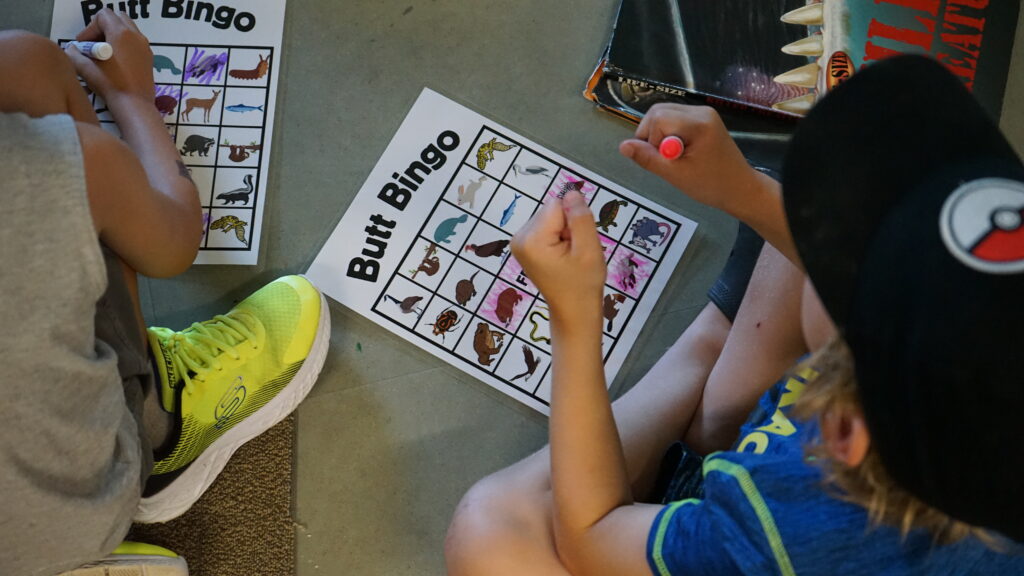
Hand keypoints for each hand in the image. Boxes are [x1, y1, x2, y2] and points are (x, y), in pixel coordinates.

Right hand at [65, 8, 154, 105]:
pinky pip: (135, 41)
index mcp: (121, 33)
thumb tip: (70, 49)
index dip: (90, 28)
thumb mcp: (85, 68)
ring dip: (113, 35)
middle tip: (92, 45)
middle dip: (102, 28)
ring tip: (102, 53)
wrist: (134, 104)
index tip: (83, 44)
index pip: (103, 15)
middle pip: (117, 17)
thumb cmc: (109, 84)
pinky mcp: (149, 57)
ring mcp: (145, 46)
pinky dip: (123, 44)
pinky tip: (115, 61)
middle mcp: (136, 36)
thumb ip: (74, 54)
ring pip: (128, 28)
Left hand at [511, 192, 605, 322]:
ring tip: (568, 257)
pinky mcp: (524, 245)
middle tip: (573, 254)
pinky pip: (547, 227)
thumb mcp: (589, 249)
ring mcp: (519, 241)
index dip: (574, 221)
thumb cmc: (583, 284)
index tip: (576, 245)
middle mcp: (519, 237)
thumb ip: (580, 218)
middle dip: (568, 227)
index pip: (558, 205)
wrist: (574, 310)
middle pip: (552, 210)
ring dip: (564, 233)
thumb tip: (572, 193)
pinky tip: (561, 257)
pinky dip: (558, 238)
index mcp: (531, 239)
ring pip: (551, 217)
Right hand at [619, 104, 768, 218]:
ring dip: (658, 134)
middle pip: (658, 112)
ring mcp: (703, 113)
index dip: (650, 139)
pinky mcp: (703, 119)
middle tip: (661, 159)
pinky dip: (668, 133)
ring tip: (670, 157)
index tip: (661, 161)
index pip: (658, 119)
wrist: (740, 189)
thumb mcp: (676, 175)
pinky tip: (677, 151)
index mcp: (698, 123)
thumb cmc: (711, 185)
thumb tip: (623, 146)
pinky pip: (674, 119)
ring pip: (664, 114)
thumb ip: (648, 158)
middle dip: (651, 134)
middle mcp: (701, 111)